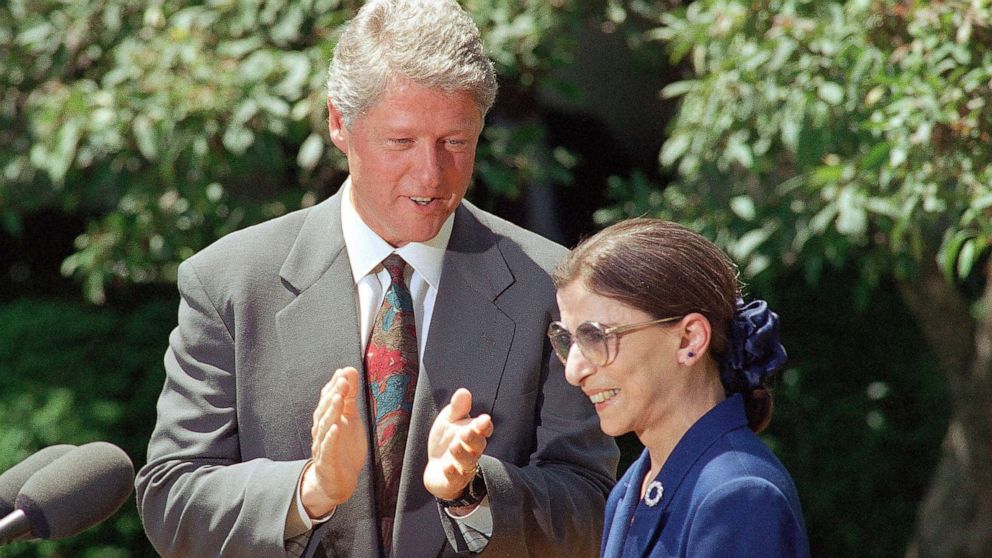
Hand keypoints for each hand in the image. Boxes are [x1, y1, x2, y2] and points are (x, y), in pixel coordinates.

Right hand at [301, 367, 367, 517]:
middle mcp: (322, 430)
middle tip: (343, 380)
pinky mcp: (326, 462)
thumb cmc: (343, 447)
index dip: (335, 386)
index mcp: (327, 419)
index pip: (328, 399)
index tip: (343, 372)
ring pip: (325, 427)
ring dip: (331, 412)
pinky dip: (331, 438)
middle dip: (334, 394)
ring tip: (338, 398)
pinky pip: (327, 449)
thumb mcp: (350, 418)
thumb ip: (350, 396)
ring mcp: (322, 446)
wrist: (336, 482)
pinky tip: (336, 428)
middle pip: (325, 410)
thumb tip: (349, 370)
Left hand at [423, 388, 493, 501]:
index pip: (483, 430)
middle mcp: (472, 451)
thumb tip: (464, 391)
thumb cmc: (446, 441)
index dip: (484, 426)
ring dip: (463, 454)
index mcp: (473, 434)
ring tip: (455, 446)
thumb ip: (457, 408)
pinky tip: (447, 467)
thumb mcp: (448, 421)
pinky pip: (456, 479)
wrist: (436, 468)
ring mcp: (463, 467)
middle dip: (473, 438)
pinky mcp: (453, 481)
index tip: (483, 419)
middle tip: (467, 432)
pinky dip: (452, 473)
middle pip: (478, 445)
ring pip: (468, 462)